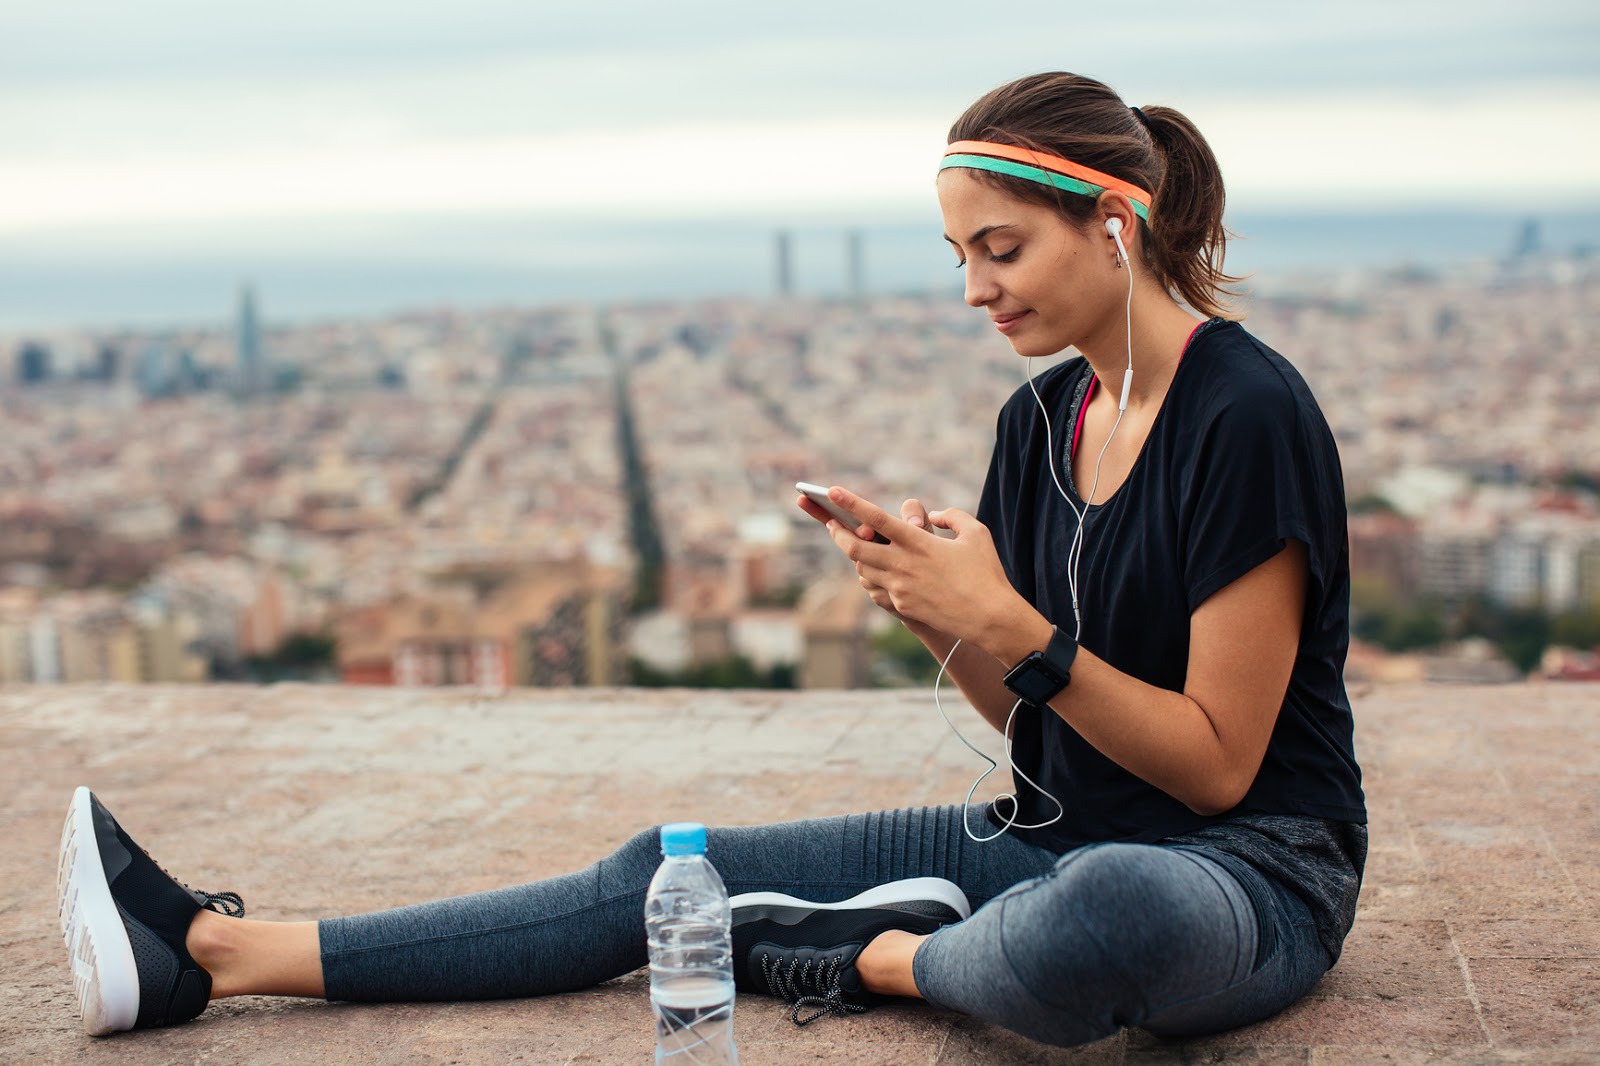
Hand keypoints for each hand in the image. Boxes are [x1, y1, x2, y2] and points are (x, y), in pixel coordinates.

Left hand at [808, 486, 1039, 652]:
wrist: (990, 618)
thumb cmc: (986, 573)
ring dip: (856, 556)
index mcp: (918, 543)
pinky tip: (878, 570)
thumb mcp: (976, 533)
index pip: (877, 518)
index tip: (833, 491)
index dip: (852, 503)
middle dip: (837, 533)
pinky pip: (879, 588)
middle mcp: (903, 565)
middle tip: (830, 523)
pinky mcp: (902, 606)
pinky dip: (875, 576)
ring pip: (863, 569)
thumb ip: (952, 516)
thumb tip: (933, 516)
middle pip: (855, 547)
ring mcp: (900, 588)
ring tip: (853, 544)